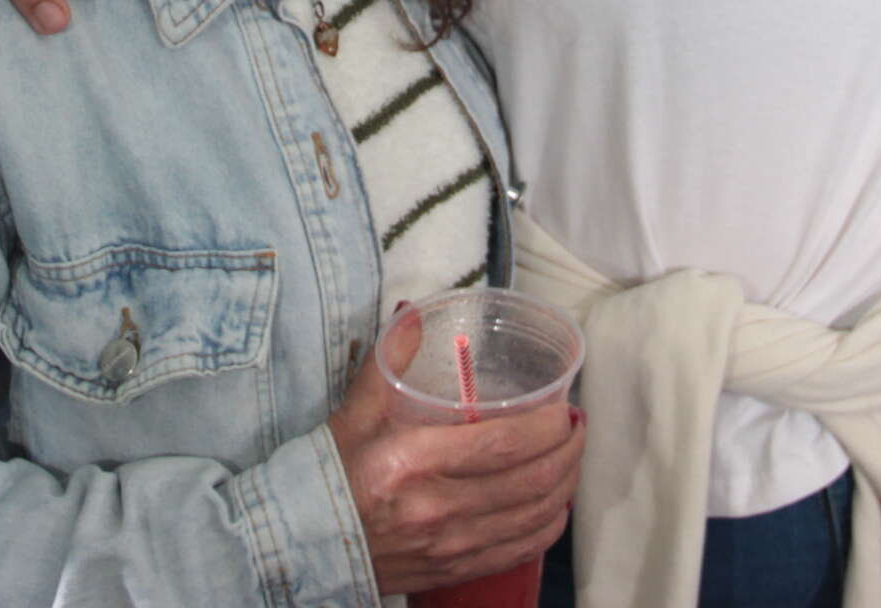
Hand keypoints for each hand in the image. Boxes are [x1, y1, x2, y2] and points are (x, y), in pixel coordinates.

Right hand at [325, 310, 585, 595]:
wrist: (303, 542)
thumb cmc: (329, 474)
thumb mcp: (353, 412)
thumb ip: (389, 360)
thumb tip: (415, 312)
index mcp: (413, 460)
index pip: (502, 444)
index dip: (547, 428)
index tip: (565, 408)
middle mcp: (437, 506)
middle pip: (530, 481)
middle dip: (568, 451)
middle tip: (577, 426)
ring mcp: (449, 544)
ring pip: (533, 517)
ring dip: (564, 485)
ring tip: (571, 458)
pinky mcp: (454, 569)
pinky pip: (519, 549)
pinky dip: (547, 525)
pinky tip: (554, 505)